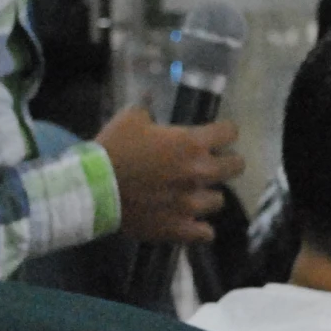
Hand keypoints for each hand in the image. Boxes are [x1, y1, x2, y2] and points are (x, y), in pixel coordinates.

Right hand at [95, 104, 242, 243]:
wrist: (94, 188)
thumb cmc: (114, 149)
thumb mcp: (131, 117)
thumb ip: (148, 106)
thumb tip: (152, 96)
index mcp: (191, 143)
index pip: (230, 133)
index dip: (226, 132)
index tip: (220, 134)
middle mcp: (199, 173)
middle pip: (236, 167)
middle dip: (228, 162)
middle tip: (215, 162)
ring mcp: (191, 204)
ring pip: (219, 200)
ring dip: (209, 194)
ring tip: (195, 193)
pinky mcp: (179, 228)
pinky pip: (205, 233)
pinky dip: (201, 228)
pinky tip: (193, 223)